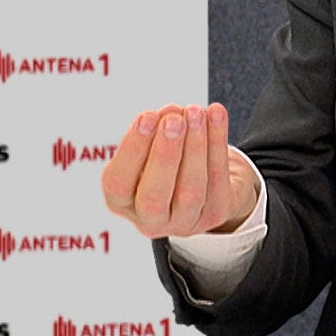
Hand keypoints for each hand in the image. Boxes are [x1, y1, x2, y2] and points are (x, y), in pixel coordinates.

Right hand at [100, 103, 260, 239]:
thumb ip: (155, 129)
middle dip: (164, 155)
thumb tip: (171, 114)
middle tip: (174, 121)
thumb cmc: (166, 158)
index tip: (147, 116)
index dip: (133, 150)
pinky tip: (215, 114)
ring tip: (196, 113)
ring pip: (190, 191)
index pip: (118, 184)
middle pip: (153, 197)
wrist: (205, 178)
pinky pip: (217, 179)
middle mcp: (150, 221)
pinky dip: (217, 143)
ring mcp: (184, 223)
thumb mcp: (150, 145)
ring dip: (194, 147)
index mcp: (122, 203)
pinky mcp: (214, 215)